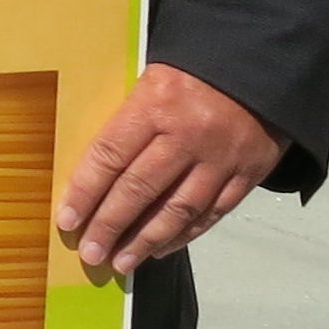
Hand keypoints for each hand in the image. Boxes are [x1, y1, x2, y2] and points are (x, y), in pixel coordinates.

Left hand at [57, 62, 286, 275]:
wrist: (261, 66)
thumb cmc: (193, 72)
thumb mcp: (152, 78)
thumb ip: (128, 118)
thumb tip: (93, 166)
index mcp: (154, 105)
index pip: (110, 155)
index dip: (86, 191)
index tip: (67, 219)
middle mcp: (186, 136)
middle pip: (140, 189)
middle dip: (110, 225)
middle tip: (90, 253)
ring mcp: (220, 158)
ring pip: (176, 210)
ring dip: (145, 241)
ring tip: (120, 263)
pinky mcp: (247, 174)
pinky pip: (212, 212)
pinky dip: (184, 235)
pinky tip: (160, 249)